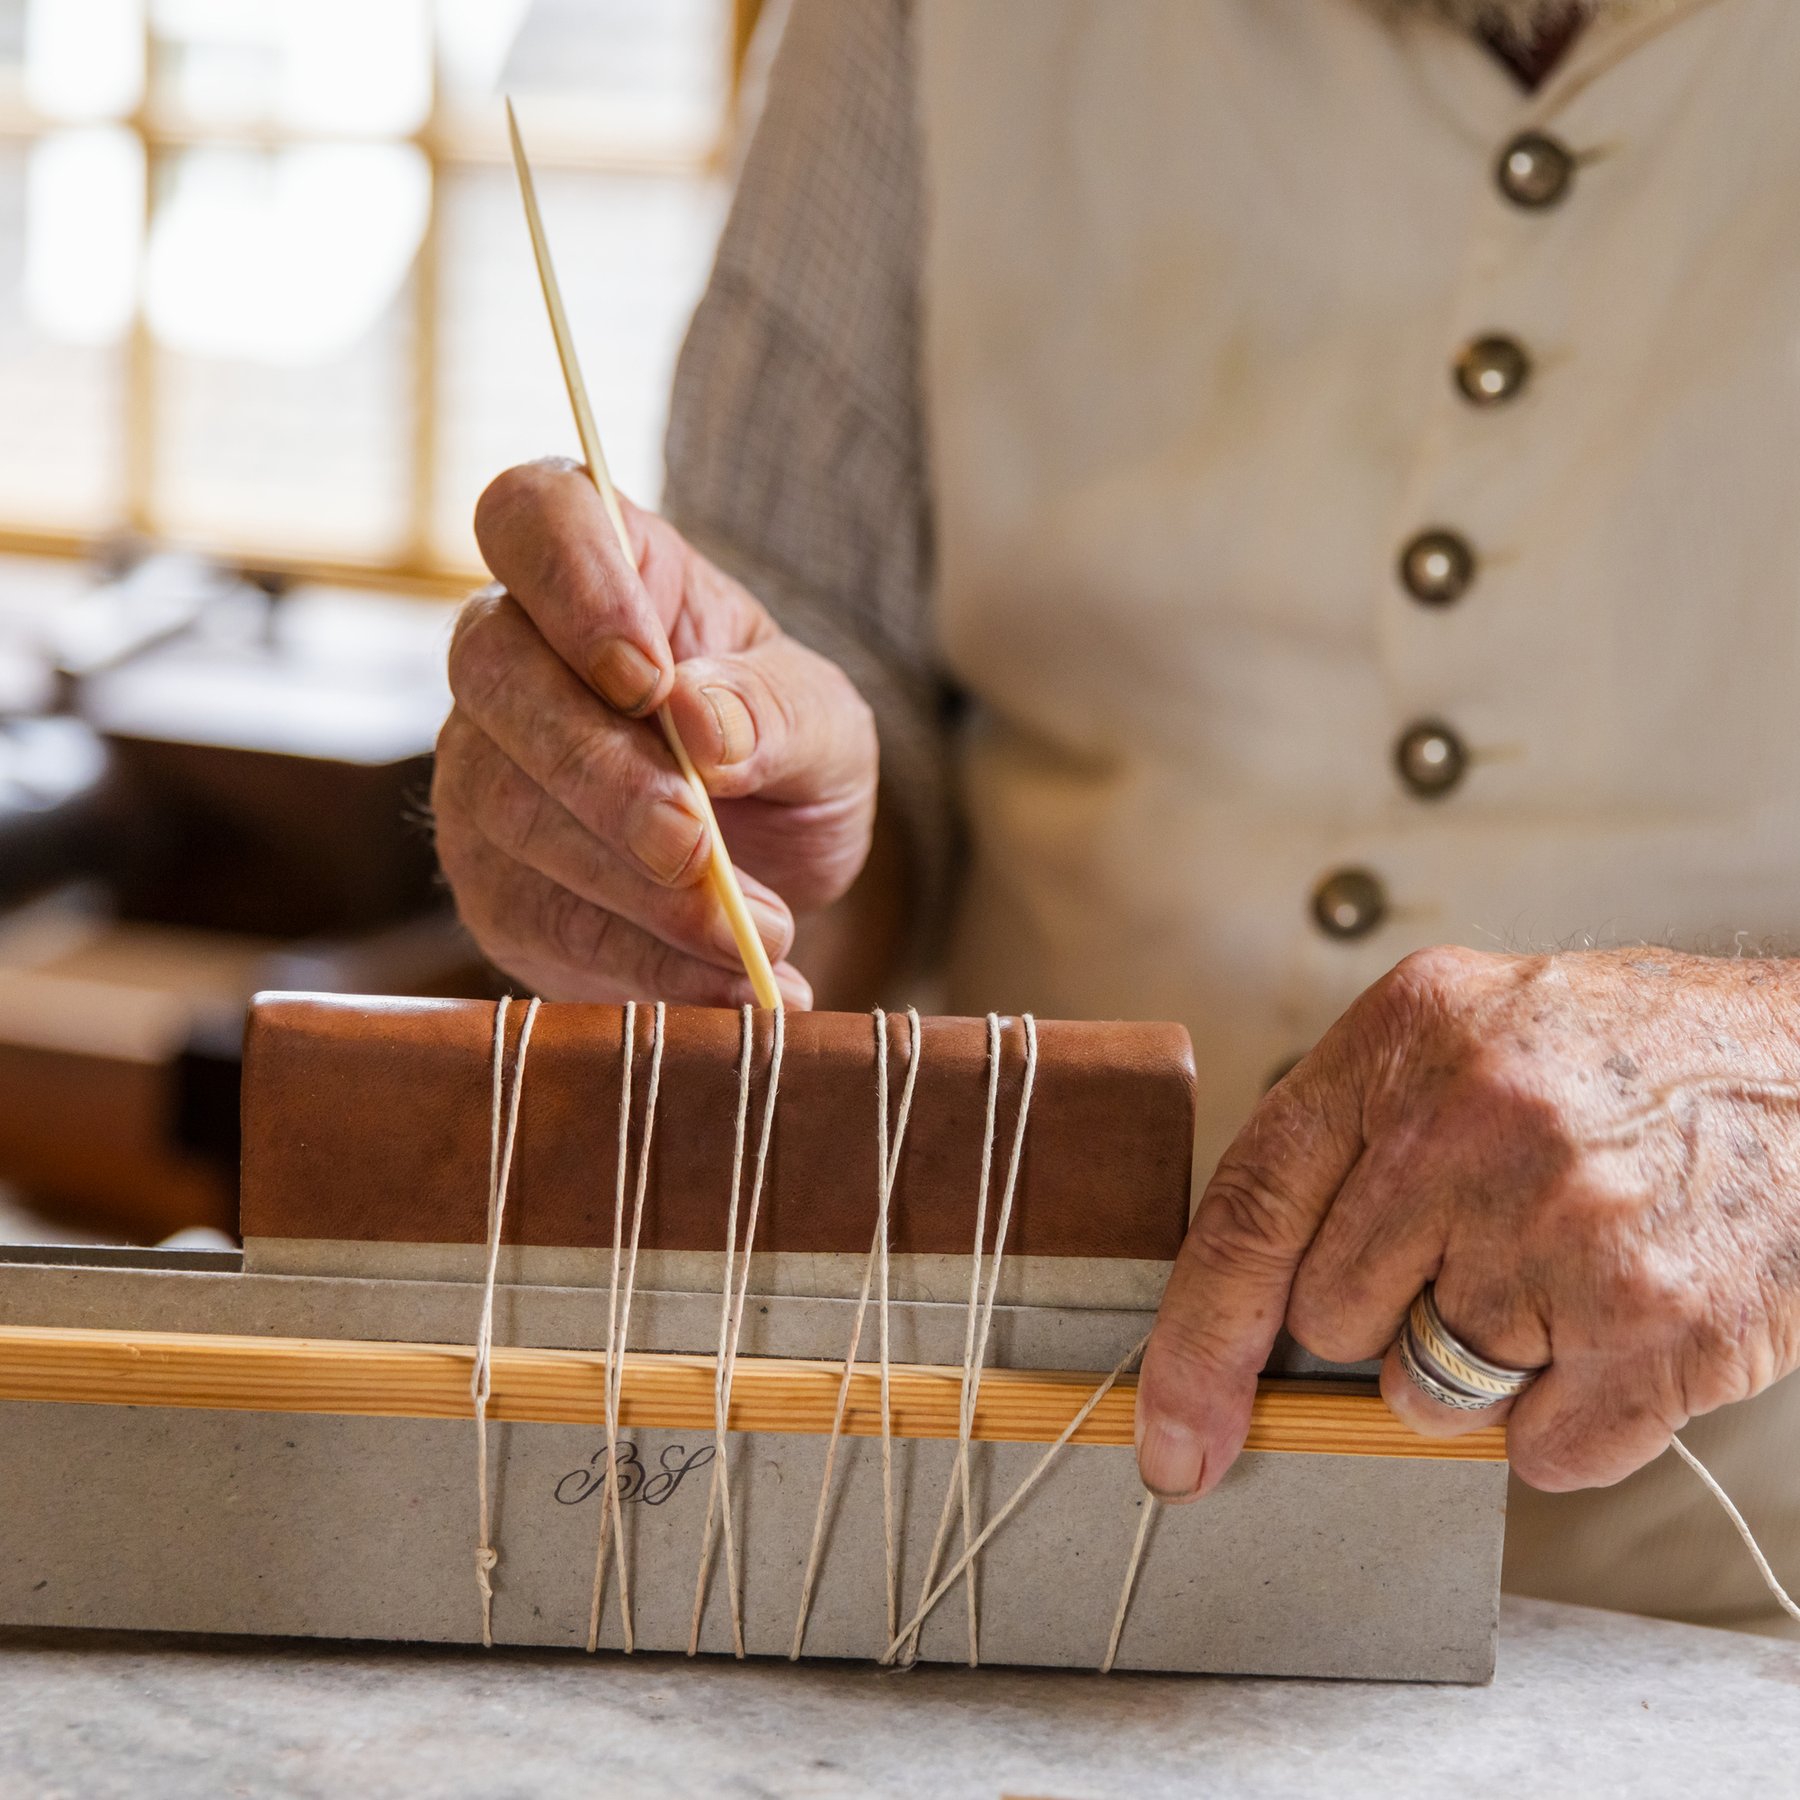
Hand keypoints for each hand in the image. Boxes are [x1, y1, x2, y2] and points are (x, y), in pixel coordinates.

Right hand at [434, 458, 878, 1004]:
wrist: (773, 858)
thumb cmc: (785, 749)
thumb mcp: (825, 721)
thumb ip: (776, 709)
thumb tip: (705, 724)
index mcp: (601, 570)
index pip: (531, 516)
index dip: (571, 584)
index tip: (649, 676)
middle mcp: (512, 658)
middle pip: (499, 680)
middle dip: (600, 773)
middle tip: (696, 845)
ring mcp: (482, 772)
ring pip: (509, 811)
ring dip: (636, 887)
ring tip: (759, 933)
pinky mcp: (494, 884)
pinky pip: (537, 919)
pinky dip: (640, 964)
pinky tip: (728, 987)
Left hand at [1134, 945, 1799, 1497]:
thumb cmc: (1620, 1064)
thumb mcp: (1458, 1039)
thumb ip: (1350, 1148)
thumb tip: (1249, 1312)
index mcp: (1402, 1039)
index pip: (1248, 1212)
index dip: (1193, 1342)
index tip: (1171, 1436)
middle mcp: (1470, 1124)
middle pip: (1334, 1318)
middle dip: (1392, 1312)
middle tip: (1483, 1245)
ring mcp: (1563, 1225)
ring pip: (1434, 1393)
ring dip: (1492, 1360)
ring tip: (1566, 1262)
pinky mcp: (1655, 1324)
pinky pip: (1544, 1451)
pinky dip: (1578, 1415)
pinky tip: (1620, 1319)